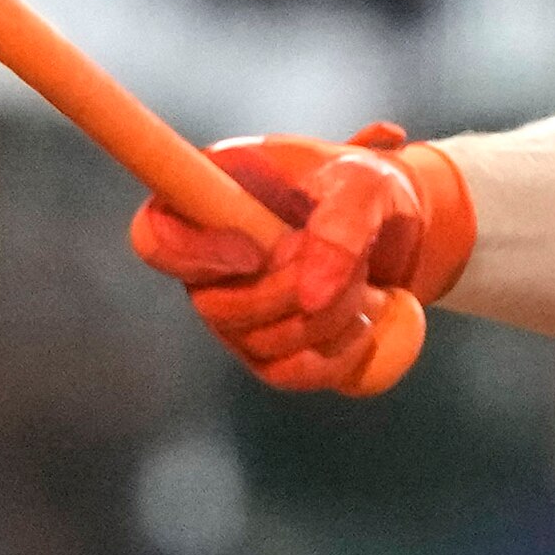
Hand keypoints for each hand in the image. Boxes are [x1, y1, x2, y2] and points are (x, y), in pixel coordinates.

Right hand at [128, 125, 479, 396]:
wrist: (401, 231)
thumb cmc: (369, 188)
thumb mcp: (368, 180)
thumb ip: (342, 222)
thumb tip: (309, 298)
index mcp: (210, 195)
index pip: (154, 237)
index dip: (193, 255)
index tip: (256, 252)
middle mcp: (208, 259)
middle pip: (215, 307)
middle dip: (292, 290)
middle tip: (351, 257)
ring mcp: (234, 310)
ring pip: (258, 344)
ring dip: (327, 318)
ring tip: (366, 279)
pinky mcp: (268, 350)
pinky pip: (285, 374)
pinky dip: (335, 355)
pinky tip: (365, 322)